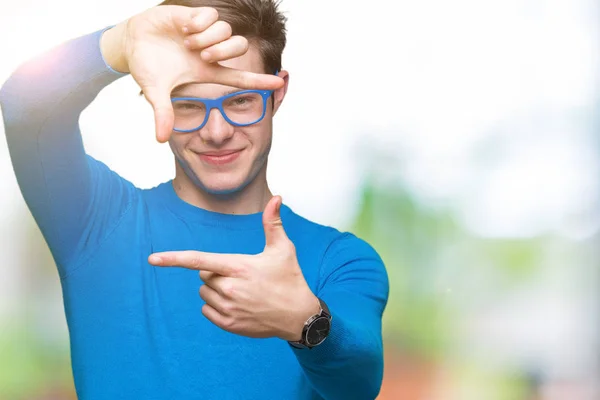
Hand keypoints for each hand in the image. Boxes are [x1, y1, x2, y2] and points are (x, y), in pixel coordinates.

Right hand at [101, 5, 283, 142]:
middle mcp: (211, 52)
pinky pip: (212, 15)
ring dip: (207, 38)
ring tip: (187, 42)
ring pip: (227, 31)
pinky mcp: (195, 15)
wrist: (132, 42)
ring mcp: (205, 33)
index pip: (241, 78)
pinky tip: (183, 27)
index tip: (279, 82)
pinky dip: (199, 22)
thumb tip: (160, 139)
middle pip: (239, 47)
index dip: (260, 80)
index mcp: (208, 72)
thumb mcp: (155, 91)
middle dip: (224, 51)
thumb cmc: (148, 67)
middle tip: (202, 56)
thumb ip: (162, 113)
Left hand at [148, 196, 319, 340]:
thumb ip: (273, 222)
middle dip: (217, 272)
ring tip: (242, 291)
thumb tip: (276, 197)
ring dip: (216, 289)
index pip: (199, 261)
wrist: (299, 316)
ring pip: (204, 292)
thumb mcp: (283, 249)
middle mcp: (230, 289)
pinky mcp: (229, 324)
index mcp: (239, 267)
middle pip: (204, 275)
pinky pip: (206, 310)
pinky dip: (216, 306)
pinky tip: (237, 304)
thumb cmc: (290, 279)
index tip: (152, 259)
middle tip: (242, 275)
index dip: (173, 258)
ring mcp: (228, 308)